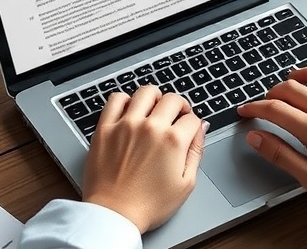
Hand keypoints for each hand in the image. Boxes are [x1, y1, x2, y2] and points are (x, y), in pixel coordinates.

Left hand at [82, 85, 207, 232]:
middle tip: (176, 117)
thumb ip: (196, 152)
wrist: (114, 215)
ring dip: (155, 98)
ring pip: (146, 92)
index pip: (192, 118)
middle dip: (179, 107)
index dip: (194, 124)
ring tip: (154, 109)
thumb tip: (201, 128)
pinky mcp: (105, 128)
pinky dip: (125, 100)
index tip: (189, 130)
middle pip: (172, 99)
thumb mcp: (186, 184)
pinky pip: (116, 99)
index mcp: (173, 141)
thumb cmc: (148, 205)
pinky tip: (130, 111)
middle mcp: (150, 127)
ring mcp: (126, 125)